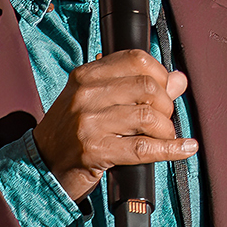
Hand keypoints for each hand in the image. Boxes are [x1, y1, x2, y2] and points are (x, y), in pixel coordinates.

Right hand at [32, 50, 196, 200]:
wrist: (42, 166)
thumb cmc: (71, 133)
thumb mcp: (98, 102)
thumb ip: (138, 88)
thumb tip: (179, 79)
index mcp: (86, 76)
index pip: (136, 60)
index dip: (160, 74)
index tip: (165, 90)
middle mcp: (86, 94)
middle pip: (148, 88)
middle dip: (166, 106)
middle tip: (162, 119)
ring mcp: (88, 122)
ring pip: (148, 117)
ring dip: (166, 130)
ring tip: (163, 137)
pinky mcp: (94, 149)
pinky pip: (143, 148)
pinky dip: (171, 149)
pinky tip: (184, 149)